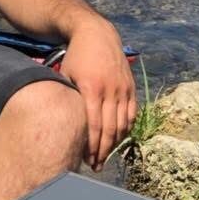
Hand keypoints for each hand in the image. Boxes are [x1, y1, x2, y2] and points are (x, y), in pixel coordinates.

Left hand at [58, 17, 136, 170]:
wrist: (96, 34)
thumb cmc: (76, 56)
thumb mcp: (67, 74)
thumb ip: (70, 98)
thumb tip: (66, 123)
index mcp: (91, 88)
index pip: (93, 125)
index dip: (91, 146)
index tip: (86, 160)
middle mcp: (110, 90)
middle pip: (109, 129)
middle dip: (102, 151)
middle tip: (95, 165)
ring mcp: (123, 89)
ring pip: (122, 125)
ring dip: (114, 144)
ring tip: (105, 157)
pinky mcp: (130, 87)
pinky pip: (131, 114)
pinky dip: (125, 130)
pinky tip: (117, 139)